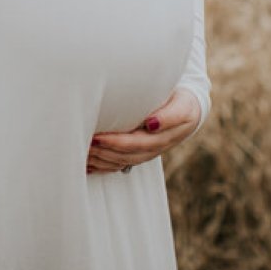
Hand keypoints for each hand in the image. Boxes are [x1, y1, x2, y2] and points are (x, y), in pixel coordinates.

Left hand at [86, 88, 201, 174]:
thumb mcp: (182, 107)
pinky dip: (105, 166)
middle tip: (82, 145)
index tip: (96, 138)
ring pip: (121, 162)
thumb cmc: (182, 103)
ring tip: (81, 154)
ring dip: (101, 161)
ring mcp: (146, 152)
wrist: (189, 109)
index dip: (115, 143)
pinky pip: (121, 163)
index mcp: (162, 138)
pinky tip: (89, 166)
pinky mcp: (141, 152)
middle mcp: (153, 148)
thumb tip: (151, 124)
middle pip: (124, 156)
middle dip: (102, 153)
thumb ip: (169, 116)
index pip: (134, 143)